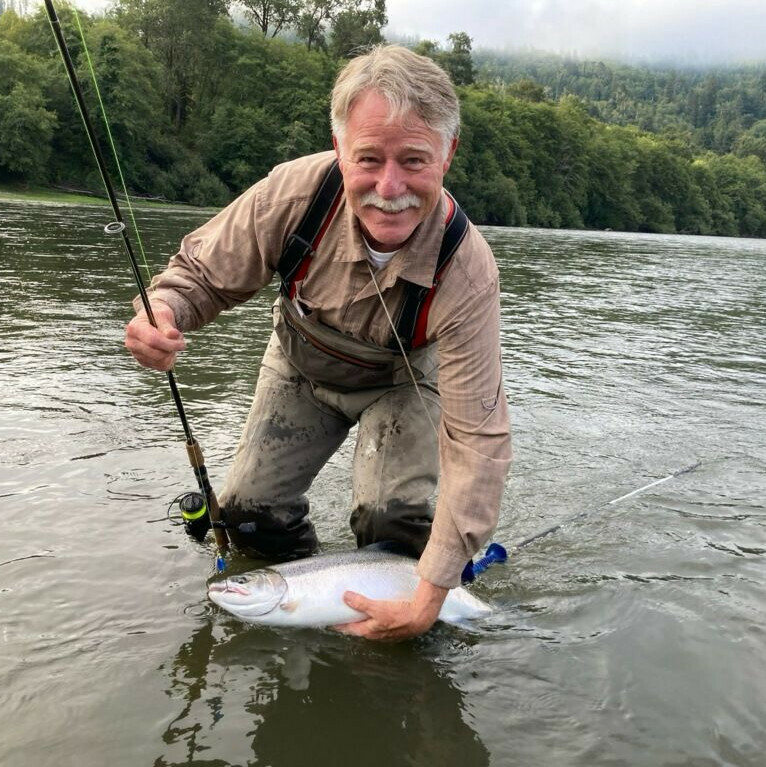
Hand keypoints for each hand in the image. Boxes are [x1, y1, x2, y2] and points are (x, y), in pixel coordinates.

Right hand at [124, 302, 185, 370]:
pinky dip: (169, 360)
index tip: (182, 344)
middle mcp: (131, 343)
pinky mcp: (143, 362)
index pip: (152, 341)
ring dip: (172, 354)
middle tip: (180, 342)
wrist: (153, 321)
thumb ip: (167, 326)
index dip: (169, 344)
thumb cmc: (158, 316)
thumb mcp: (163, 315)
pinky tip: (169, 350)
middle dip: (172, 349)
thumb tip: (173, 335)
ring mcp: (136, 354)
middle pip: (156, 354)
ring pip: (160, 362)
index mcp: (134, 328)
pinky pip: (161, 367)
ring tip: (173, 343)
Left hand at [333, 579, 448, 640]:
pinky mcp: (396, 629)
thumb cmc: (399, 614)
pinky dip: (375, 621)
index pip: (350, 629)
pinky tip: (378, 615)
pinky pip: (381, 626)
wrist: (421, 617)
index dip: (340, 625)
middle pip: (360, 630)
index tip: (331, 622)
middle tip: (343, 616)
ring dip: (364, 623)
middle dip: (351, 624)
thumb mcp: (377, 608)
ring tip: (359, 614)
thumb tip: (345, 597)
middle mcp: (376, 635)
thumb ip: (361, 603)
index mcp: (369, 631)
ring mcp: (386, 634)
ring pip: (371, 629)